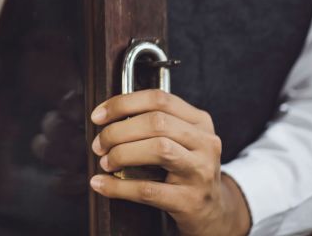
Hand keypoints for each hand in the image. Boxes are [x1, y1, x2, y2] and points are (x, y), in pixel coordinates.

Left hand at [88, 90, 250, 235]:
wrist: (212, 211)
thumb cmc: (187, 170)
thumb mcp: (180, 141)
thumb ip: (153, 125)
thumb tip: (107, 120)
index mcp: (199, 122)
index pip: (159, 99)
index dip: (123, 103)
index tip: (98, 115)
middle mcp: (204, 143)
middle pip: (156, 122)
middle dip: (118, 131)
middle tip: (100, 144)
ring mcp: (200, 171)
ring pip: (158, 149)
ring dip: (122, 153)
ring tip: (106, 162)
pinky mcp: (190, 200)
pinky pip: (148, 189)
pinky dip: (118, 187)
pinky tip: (102, 184)